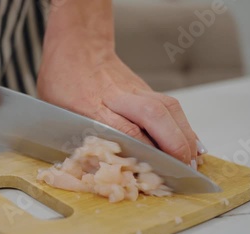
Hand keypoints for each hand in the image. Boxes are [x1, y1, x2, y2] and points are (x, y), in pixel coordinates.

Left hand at [38, 39, 198, 165]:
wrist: (80, 46)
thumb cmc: (64, 80)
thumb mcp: (57, 110)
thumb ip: (74, 135)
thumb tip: (90, 165)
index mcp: (92, 103)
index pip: (124, 128)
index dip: (143, 150)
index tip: (154, 170)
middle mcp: (120, 95)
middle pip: (154, 115)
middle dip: (173, 143)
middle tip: (182, 168)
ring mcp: (137, 90)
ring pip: (168, 108)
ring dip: (184, 136)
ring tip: (192, 161)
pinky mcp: (147, 90)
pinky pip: (172, 108)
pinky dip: (184, 127)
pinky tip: (192, 144)